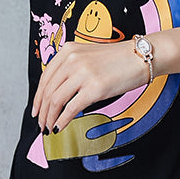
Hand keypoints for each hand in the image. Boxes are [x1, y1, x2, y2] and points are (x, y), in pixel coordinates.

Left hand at [31, 39, 152, 134]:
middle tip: (41, 123)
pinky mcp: (94, 88)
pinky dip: (62, 120)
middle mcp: (73, 60)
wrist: (142, 57)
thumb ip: (73, 69)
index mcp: (69, 51)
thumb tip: (60, 92)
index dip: (38, 97)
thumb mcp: (89, 57)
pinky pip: (71, 108)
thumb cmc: (120, 60)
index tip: (37, 109)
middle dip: (42, 111)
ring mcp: (83, 73)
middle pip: (48, 90)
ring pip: (55, 100)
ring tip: (49, 128)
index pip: (45, 77)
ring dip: (50, 118)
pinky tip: (60, 127)